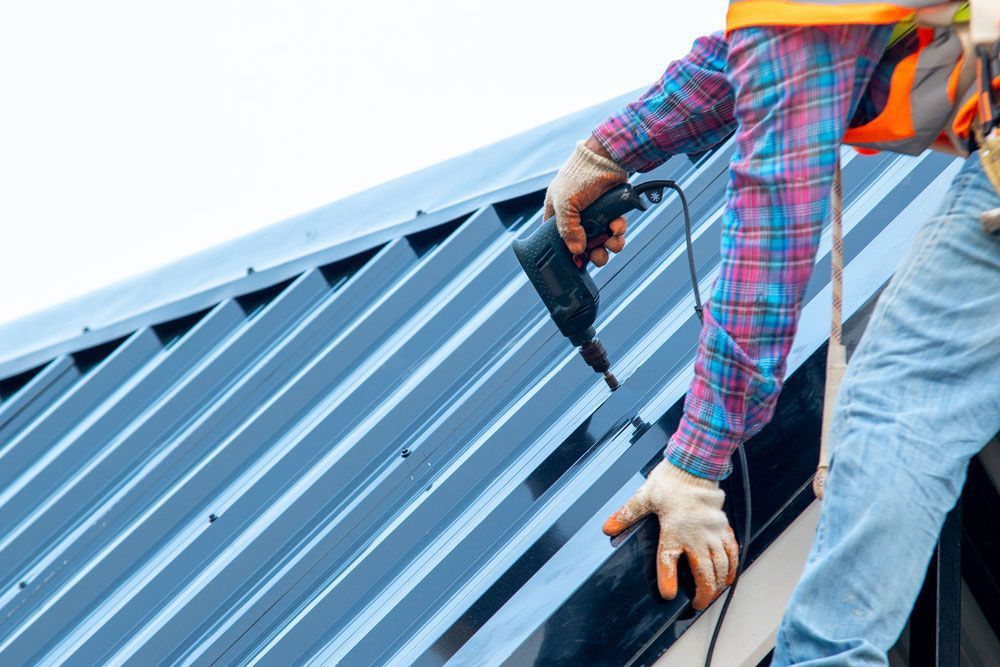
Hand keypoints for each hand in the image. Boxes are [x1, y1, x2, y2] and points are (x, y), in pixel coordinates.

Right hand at [543, 138, 628, 266]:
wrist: (606, 159)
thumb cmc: (579, 176)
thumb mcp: (566, 204)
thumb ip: (567, 229)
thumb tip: (577, 251)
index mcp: (558, 214)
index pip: (558, 239)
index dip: (566, 252)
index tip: (576, 261)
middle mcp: (576, 217)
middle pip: (583, 245)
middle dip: (593, 253)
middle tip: (599, 256)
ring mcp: (595, 215)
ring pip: (602, 240)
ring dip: (609, 244)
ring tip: (613, 241)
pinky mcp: (611, 212)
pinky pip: (615, 229)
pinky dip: (619, 231)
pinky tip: (618, 226)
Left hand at [602, 460, 737, 609]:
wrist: (694, 465)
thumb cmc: (670, 481)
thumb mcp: (644, 498)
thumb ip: (627, 514)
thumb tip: (608, 527)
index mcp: (674, 529)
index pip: (669, 560)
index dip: (668, 580)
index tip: (669, 595)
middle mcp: (696, 534)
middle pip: (705, 571)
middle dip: (704, 592)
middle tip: (699, 604)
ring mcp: (713, 531)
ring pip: (722, 565)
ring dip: (719, 583)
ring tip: (713, 594)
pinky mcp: (722, 526)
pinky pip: (732, 550)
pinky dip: (732, 565)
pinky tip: (729, 575)